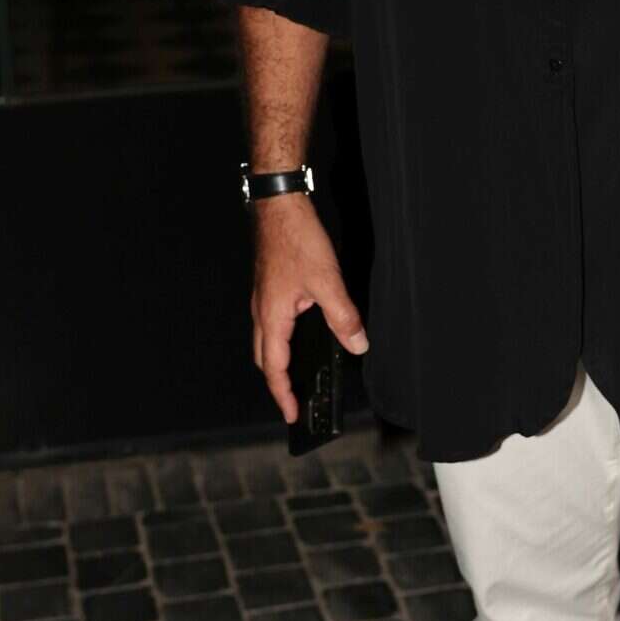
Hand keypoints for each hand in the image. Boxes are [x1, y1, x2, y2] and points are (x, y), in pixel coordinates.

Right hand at [251, 200, 369, 425]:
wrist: (279, 205)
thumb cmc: (296, 238)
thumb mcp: (327, 281)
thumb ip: (343, 317)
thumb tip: (357, 344)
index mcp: (272, 316)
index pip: (274, 368)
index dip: (284, 395)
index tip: (293, 415)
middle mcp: (262, 311)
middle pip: (265, 359)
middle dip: (278, 383)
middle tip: (294, 400)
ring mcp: (263, 299)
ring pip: (266, 341)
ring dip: (278, 362)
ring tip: (297, 375)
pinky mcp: (269, 287)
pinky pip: (271, 323)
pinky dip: (282, 340)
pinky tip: (301, 334)